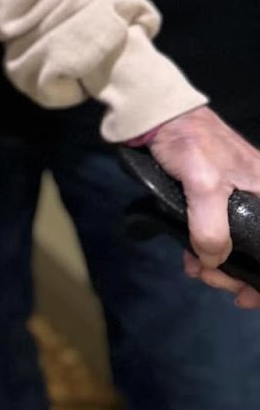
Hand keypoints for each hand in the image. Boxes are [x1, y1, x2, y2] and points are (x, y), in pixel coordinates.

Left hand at [146, 105, 259, 309]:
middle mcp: (258, 199)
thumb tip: (212, 260)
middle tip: (205, 277)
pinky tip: (192, 258)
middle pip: (256, 251)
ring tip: (195, 269)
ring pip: (236, 246)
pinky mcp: (215, 200)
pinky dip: (207, 250)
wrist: (159, 115)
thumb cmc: (188, 143)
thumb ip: (211, 227)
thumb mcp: (203, 184)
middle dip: (233, 272)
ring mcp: (237, 200)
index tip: (241, 295)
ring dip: (218, 265)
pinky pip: (220, 234)